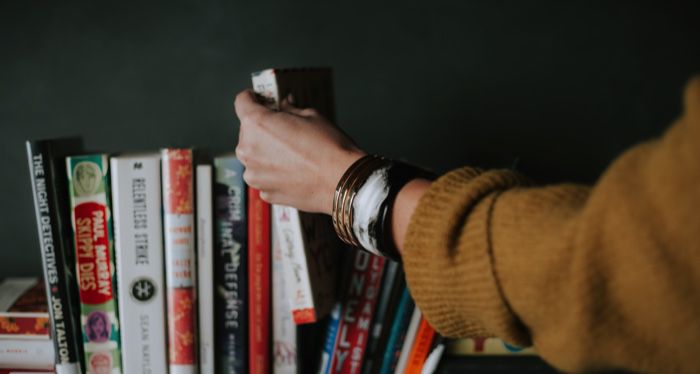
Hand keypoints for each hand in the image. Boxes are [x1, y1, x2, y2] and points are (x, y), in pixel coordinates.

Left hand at [234, 90, 365, 213]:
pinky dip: (274, 173)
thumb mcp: (311, 116)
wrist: (342, 182)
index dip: (251, 98)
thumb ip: (290, 110)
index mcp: (257, 124)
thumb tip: (285, 106)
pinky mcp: (265, 192)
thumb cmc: (329, 147)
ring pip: (254, 157)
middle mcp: (248, 150)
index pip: (242, 102)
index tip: (258, 99)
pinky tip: (294, 172)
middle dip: (263, 128)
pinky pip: (264, 177)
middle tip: (285, 130)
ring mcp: (254, 175)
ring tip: (293, 155)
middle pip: (248, 132)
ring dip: (267, 153)